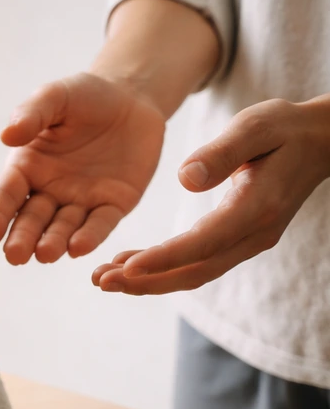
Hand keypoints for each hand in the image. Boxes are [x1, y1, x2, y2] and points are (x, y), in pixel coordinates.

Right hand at [0, 73, 165, 263]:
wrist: (132, 97)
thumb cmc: (85, 95)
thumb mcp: (55, 96)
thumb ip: (32, 113)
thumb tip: (7, 136)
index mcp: (26, 167)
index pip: (5, 196)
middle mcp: (49, 190)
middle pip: (31, 220)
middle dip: (22, 238)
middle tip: (15, 255)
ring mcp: (81, 200)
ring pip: (63, 228)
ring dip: (53, 242)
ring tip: (45, 253)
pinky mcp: (114, 204)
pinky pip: (100, 223)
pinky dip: (90, 236)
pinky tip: (78, 247)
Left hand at [93, 97, 329, 294]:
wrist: (318, 141)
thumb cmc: (284, 128)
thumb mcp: (255, 126)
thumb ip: (222, 152)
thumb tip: (185, 179)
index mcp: (257, 207)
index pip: (204, 243)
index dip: (164, 258)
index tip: (126, 268)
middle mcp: (254, 234)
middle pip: (195, 270)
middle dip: (145, 281)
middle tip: (101, 282)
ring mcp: (247, 241)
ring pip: (194, 273)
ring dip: (148, 281)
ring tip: (104, 279)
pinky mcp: (237, 239)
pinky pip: (197, 262)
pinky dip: (161, 268)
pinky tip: (129, 265)